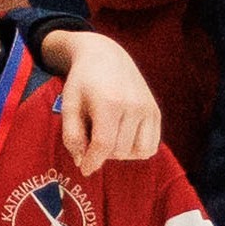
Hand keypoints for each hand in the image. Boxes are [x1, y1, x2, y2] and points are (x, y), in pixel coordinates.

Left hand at [41, 26, 161, 169]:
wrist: (106, 56)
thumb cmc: (83, 81)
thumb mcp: (69, 104)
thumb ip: (71, 135)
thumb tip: (82, 162)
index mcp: (109, 102)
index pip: (104, 144)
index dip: (92, 161)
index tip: (84, 169)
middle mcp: (133, 106)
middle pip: (119, 151)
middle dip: (103, 153)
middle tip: (91, 138)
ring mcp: (148, 108)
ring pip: (138, 152)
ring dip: (121, 153)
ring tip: (108, 136)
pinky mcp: (156, 112)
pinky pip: (151, 146)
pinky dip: (137, 149)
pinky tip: (123, 137)